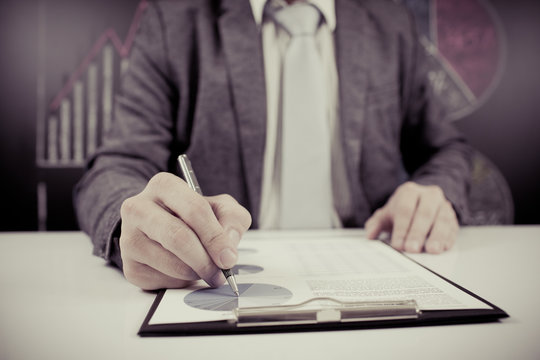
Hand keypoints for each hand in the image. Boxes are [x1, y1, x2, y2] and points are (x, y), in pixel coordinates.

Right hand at [119, 172, 251, 289]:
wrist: (161, 229)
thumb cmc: (192, 216)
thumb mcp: (219, 207)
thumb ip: (232, 219)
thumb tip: (227, 247)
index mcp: (163, 185)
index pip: (194, 210)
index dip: (215, 237)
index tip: (229, 257)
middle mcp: (138, 208)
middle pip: (178, 237)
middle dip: (205, 260)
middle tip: (220, 273)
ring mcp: (130, 238)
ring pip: (172, 263)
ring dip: (196, 272)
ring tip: (204, 269)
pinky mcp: (130, 266)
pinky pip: (163, 280)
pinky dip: (181, 282)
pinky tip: (183, 270)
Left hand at [364, 182, 457, 253]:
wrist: (424, 201)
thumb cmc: (403, 210)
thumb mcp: (387, 214)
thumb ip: (376, 223)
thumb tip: (370, 234)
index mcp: (409, 192)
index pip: (405, 210)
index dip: (401, 228)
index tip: (397, 245)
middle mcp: (429, 195)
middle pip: (424, 213)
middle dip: (418, 233)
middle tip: (412, 249)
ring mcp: (443, 205)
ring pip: (442, 219)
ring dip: (437, 236)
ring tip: (431, 250)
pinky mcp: (453, 217)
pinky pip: (453, 227)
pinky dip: (448, 238)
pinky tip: (443, 248)